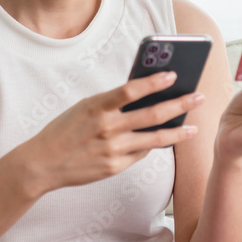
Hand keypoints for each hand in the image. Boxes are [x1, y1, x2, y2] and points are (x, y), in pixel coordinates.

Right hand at [18, 71, 203, 195]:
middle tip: (199, 97)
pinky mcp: (115, 167)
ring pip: (154, 139)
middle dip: (180, 104)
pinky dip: (152, 145)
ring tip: (193, 128)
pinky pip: (140, 154)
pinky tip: (163, 140)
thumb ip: (112, 103)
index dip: (154, 81)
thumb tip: (146, 96)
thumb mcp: (85, 108)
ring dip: (177, 132)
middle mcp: (107, 128)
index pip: (131, 90)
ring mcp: (112, 149)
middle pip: (152, 114)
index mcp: (97, 107)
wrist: (42, 164)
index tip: (173, 74)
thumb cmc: (66, 130)